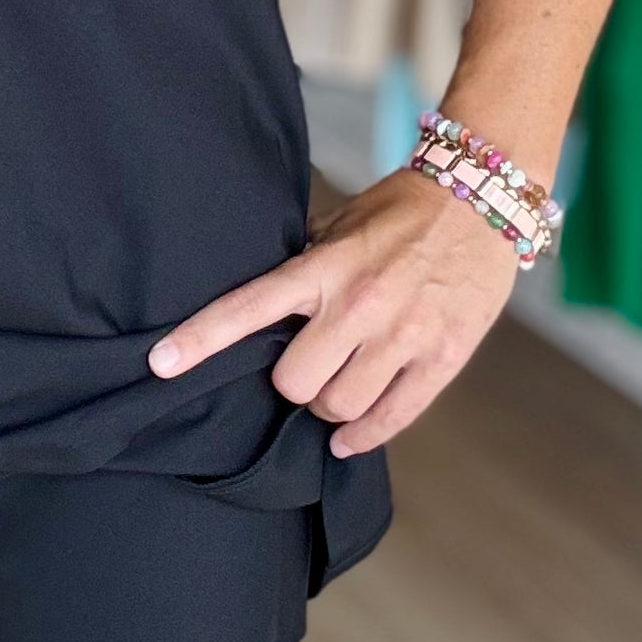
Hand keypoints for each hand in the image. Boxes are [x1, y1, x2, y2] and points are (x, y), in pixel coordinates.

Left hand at [147, 166, 519, 456]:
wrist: (481, 203)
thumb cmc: (399, 214)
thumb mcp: (337, 224)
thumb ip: (297, 264)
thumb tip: (251, 295)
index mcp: (323, 267)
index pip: (247, 308)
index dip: (199, 340)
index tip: (160, 363)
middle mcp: (359, 304)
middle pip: (293, 383)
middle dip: (292, 383)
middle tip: (306, 366)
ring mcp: (404, 336)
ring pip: (338, 408)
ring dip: (330, 407)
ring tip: (338, 385)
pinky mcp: (443, 359)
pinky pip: (391, 420)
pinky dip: (362, 437)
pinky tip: (347, 437)